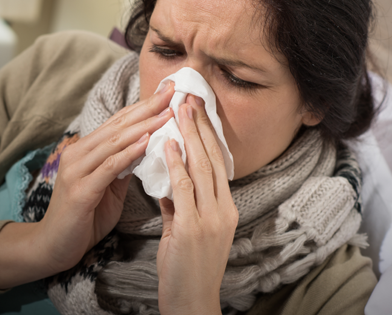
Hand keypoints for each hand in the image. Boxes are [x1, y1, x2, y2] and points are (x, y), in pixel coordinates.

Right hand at [0, 82, 174, 288]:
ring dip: (143, 126)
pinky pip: (109, 167)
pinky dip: (128, 153)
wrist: (54, 246)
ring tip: (166, 113)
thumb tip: (146, 148)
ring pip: (114, 142)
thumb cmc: (83, 216)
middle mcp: (78, 154)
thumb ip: (122, 166)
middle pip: (118, 125)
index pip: (118, 122)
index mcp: (85, 150)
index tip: (167, 92)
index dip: (143, 106)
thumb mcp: (108, 187)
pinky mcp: (80, 189)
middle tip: (171, 91)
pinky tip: (146, 141)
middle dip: (147, 108)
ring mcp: (76, 170)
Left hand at [157, 95, 238, 314]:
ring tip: (179, 109)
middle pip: (212, 158)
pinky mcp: (192, 228)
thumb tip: (167, 186)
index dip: (206, 135)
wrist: (192, 303)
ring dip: (188, 135)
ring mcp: (210, 218)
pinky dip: (175, 164)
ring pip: (201, 167)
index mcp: (225, 208)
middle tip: (189, 98)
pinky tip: (166, 144)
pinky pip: (183, 188)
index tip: (196, 111)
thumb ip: (178, 207)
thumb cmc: (187, 268)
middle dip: (199, 126)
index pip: (217, 163)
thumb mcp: (185, 231)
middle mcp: (223, 209)